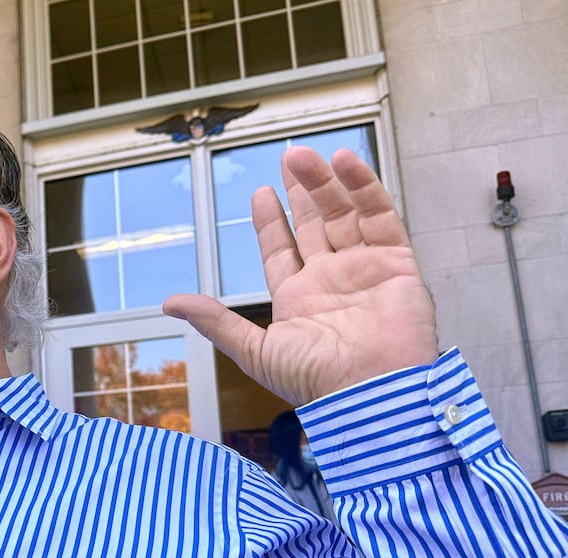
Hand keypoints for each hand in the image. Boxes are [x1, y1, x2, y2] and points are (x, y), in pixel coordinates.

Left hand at [164, 147, 437, 405]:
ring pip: (343, 213)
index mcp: (298, 299)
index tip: (259, 193)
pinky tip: (345, 162)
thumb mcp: (254, 350)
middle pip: (314, 223)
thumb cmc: (315, 381)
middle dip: (300, 191)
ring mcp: (364, 268)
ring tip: (302, 155)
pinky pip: (380, 216)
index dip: (270, 222)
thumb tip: (170, 303)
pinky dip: (364, 187)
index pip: (281, 250)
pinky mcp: (397, 262)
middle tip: (289, 156)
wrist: (371, 392)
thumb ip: (215, 321)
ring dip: (324, 183)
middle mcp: (331, 280)